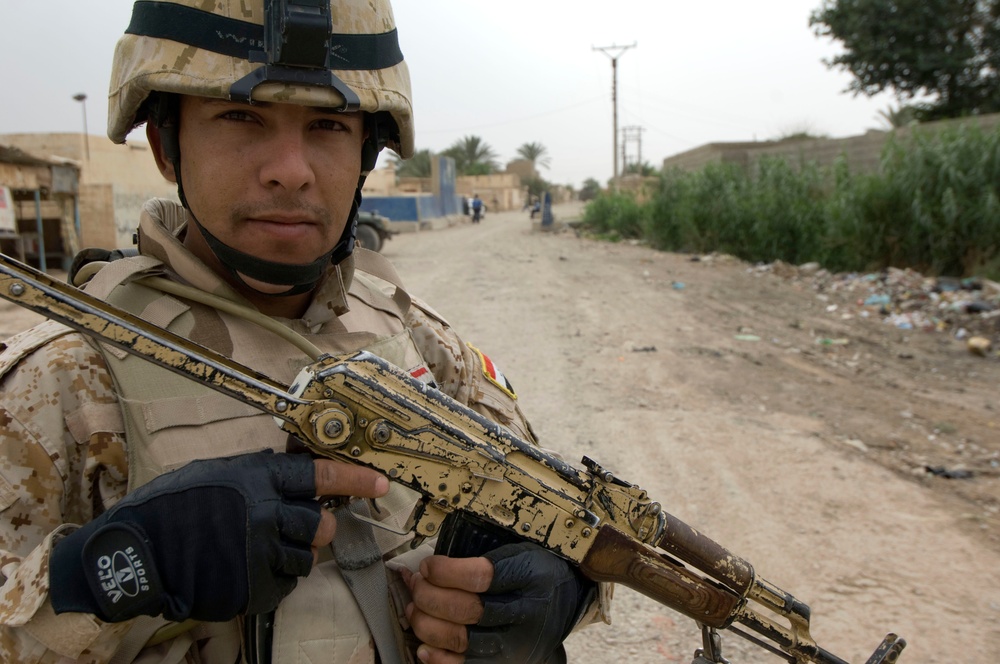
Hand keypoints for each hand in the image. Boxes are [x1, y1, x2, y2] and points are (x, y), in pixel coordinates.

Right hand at [49, 450, 387, 622]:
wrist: (135, 553)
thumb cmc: (170, 509)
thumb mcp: (215, 473)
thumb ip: (258, 475)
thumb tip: (292, 476)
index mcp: (258, 479)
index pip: (321, 475)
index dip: (355, 479)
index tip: (380, 484)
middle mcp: (266, 514)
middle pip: (320, 526)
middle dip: (312, 527)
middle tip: (287, 527)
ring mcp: (260, 553)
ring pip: (305, 558)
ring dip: (289, 555)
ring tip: (253, 549)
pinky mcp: (253, 587)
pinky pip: (285, 584)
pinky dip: (272, 578)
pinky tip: (244, 568)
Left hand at [404, 543, 593, 662]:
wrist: (566, 603)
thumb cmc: (535, 575)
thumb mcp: (519, 554)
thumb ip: (480, 561)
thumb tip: (427, 570)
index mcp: (530, 577)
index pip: (480, 576)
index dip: (445, 572)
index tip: (428, 565)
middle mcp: (526, 615)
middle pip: (466, 609)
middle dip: (429, 596)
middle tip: (417, 584)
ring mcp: (516, 645)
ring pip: (460, 640)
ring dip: (426, 624)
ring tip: (416, 610)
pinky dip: (438, 659)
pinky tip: (424, 646)